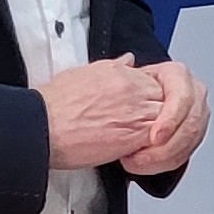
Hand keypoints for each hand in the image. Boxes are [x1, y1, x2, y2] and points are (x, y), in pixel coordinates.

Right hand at [41, 56, 163, 169]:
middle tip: (146, 131)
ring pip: (171, 120)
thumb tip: (128, 60)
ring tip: (141, 144)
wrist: (43, 126)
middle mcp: (135, 88)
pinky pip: (164, 139)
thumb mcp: (83, 73)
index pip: (158, 82)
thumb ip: (113, 67)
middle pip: (169, 100)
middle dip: (163, 116)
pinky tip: (138, 152)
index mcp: (123, 72)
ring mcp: (138, 110)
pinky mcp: (137, 133)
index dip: (152, 100)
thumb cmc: (54, 106)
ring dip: (162, 134)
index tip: (142, 111)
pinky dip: (157, 148)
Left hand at [123, 59, 208, 175]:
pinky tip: (146, 163)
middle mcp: (191, 95)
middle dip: (168, 146)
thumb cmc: (121, 92)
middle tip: (144, 156)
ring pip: (190, 142)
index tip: (154, 137)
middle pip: (191, 123)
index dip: (171, 119)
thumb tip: (127, 61)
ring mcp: (193, 117)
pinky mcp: (189, 137)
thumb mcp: (119, 76)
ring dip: (165, 157)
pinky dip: (165, 163)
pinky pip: (185, 154)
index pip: (183, 96)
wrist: (120, 109)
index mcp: (177, 75)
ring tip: (138, 161)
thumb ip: (123, 70)